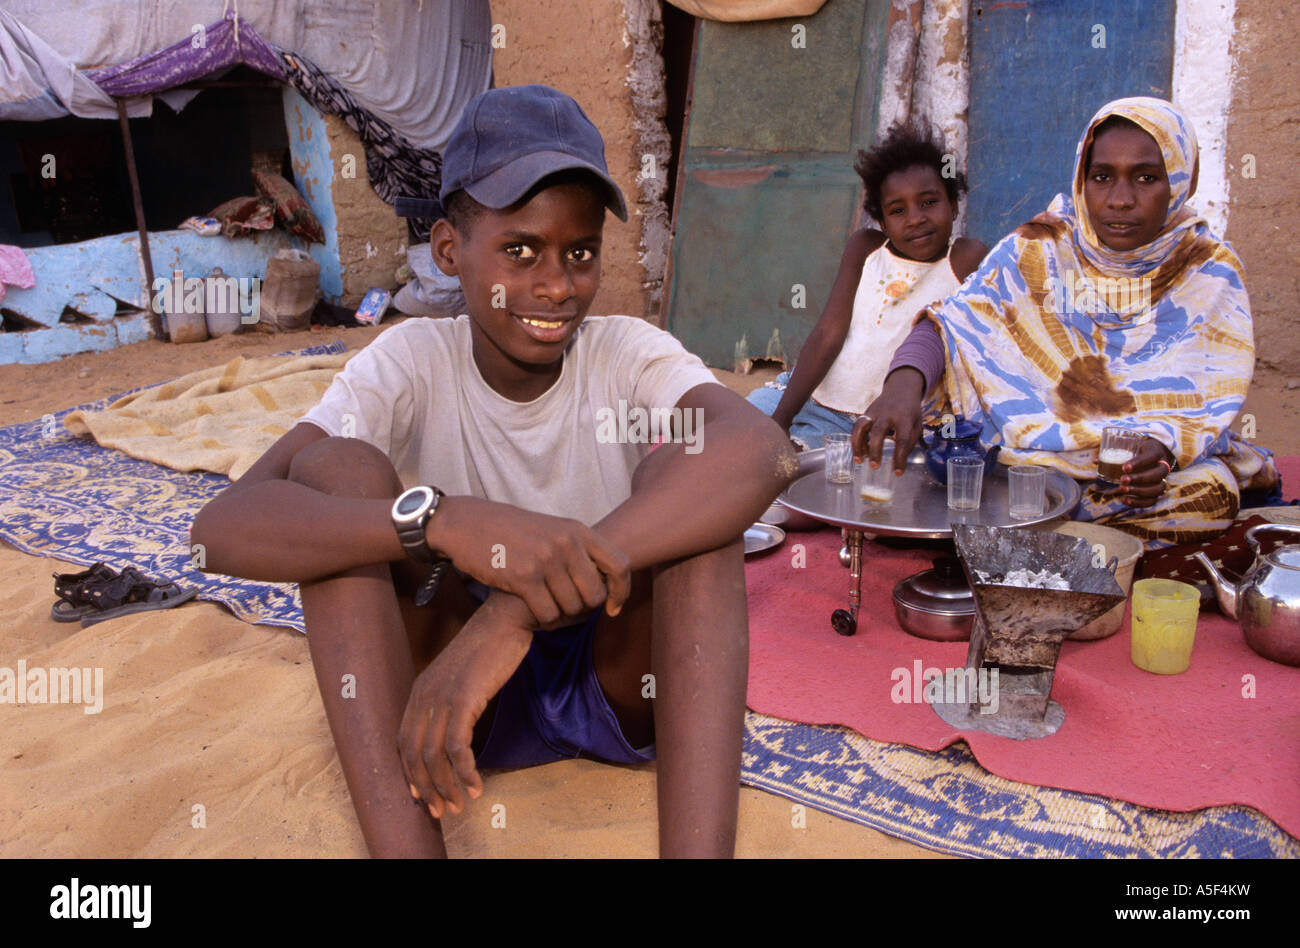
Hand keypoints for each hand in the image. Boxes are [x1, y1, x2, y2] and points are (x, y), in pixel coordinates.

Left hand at [398, 592, 533, 819]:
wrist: (506, 619)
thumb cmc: (489, 648)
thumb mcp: (461, 677)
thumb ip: (451, 701)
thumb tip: (455, 732)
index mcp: (420, 691)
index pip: (404, 742)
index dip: (411, 774)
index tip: (424, 797)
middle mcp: (424, 695)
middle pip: (414, 754)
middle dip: (428, 788)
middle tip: (444, 811)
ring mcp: (442, 697)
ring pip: (433, 755)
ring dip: (447, 786)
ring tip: (463, 803)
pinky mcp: (463, 698)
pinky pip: (457, 746)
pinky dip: (465, 771)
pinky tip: (477, 784)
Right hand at [430, 497, 630, 624]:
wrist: (466, 524)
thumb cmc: (509, 531)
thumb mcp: (551, 529)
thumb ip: (577, 550)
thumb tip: (604, 584)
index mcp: (577, 530)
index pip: (620, 565)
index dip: (621, 592)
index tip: (612, 608)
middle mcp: (566, 543)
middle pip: (595, 595)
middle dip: (582, 608)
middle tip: (564, 607)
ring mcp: (546, 560)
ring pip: (572, 608)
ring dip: (560, 615)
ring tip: (544, 605)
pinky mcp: (523, 578)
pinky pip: (548, 614)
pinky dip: (543, 620)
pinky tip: (533, 611)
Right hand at [851, 368, 924, 474]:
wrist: (902, 388)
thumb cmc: (910, 412)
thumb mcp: (917, 425)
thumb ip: (909, 442)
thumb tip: (898, 461)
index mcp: (905, 418)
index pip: (902, 439)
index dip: (900, 457)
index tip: (898, 472)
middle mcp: (888, 414)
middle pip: (878, 432)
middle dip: (875, 450)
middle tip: (875, 466)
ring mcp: (875, 411)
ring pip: (862, 427)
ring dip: (858, 445)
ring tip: (859, 460)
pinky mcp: (866, 412)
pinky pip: (857, 426)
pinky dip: (856, 440)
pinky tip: (859, 452)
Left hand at [1110, 437, 1172, 507]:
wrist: (1154, 455)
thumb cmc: (1138, 450)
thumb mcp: (1130, 446)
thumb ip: (1114, 452)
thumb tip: (1095, 461)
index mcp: (1156, 452)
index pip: (1152, 457)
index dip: (1139, 463)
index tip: (1124, 468)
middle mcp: (1163, 466)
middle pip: (1158, 474)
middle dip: (1140, 479)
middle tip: (1123, 480)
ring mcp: (1162, 480)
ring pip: (1158, 488)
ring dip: (1140, 492)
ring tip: (1122, 490)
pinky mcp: (1157, 491)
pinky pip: (1153, 500)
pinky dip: (1139, 503)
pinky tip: (1125, 500)